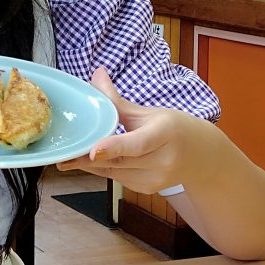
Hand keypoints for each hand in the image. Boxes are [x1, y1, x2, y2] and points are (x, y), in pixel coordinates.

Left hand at [57, 67, 209, 193]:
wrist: (202, 157)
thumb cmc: (174, 129)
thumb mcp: (148, 112)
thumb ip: (117, 100)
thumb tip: (96, 75)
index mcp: (165, 133)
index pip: (137, 143)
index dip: (114, 147)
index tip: (93, 150)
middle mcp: (163, 160)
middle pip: (119, 160)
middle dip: (88, 158)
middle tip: (62, 155)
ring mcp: (157, 179)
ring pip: (114, 172)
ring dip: (90, 165)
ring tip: (67, 158)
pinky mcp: (147, 189)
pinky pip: (117, 179)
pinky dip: (102, 169)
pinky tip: (90, 162)